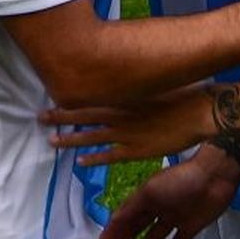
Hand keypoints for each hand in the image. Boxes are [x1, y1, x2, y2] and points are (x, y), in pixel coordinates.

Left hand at [44, 83, 213, 165]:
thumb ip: (135, 84)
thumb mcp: (152, 83)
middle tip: (40, 117)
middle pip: (84, 116)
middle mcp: (121, 114)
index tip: (52, 96)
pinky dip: (94, 159)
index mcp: (124, 97)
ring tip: (52, 142)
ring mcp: (127, 134)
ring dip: (71, 140)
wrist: (199, 112)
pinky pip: (110, 156)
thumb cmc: (180, 93)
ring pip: (91, 137)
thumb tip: (124, 76)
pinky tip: (80, 162)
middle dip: (61, 118)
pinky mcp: (137, 151)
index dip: (70, 100)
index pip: (90, 98)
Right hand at [96, 151, 239, 238]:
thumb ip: (132, 207)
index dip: (113, 231)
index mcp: (146, 196)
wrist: (214, 177)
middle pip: (136, 228)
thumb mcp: (150, 190)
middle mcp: (158, 208)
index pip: (125, 216)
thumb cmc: (180, 180)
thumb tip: (113, 220)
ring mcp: (174, 218)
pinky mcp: (191, 228)